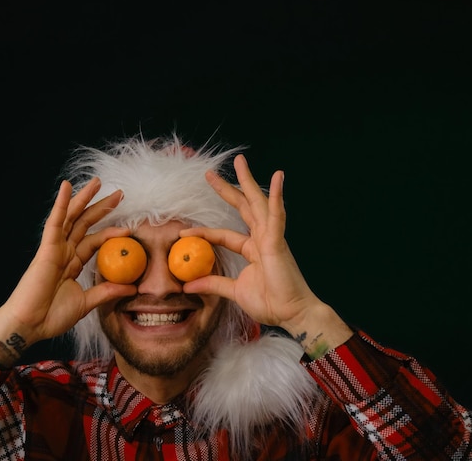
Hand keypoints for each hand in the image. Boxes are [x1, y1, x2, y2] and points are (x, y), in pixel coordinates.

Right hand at [1, 177, 136, 345]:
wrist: (30, 326)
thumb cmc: (51, 317)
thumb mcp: (86, 303)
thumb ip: (107, 292)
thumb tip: (132, 288)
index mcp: (72, 263)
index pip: (95, 241)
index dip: (111, 231)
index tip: (129, 227)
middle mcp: (64, 251)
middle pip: (85, 223)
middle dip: (101, 207)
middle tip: (120, 193)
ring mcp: (55, 248)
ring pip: (72, 217)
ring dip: (84, 198)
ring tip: (97, 182)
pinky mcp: (46, 248)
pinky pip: (55, 222)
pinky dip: (61, 203)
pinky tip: (66, 186)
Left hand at [182, 155, 333, 341]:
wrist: (292, 314)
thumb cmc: (271, 303)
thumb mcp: (234, 291)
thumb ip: (213, 284)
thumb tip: (188, 286)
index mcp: (252, 249)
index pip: (223, 234)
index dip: (204, 231)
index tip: (183, 231)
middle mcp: (262, 238)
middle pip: (242, 207)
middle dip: (226, 189)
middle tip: (209, 174)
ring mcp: (271, 238)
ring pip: (257, 203)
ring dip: (248, 181)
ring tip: (240, 162)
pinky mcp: (278, 242)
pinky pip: (277, 215)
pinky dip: (276, 196)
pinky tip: (277, 177)